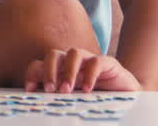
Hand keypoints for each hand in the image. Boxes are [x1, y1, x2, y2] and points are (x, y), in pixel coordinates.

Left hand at [24, 48, 141, 92]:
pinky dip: (90, 75)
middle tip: (50, 89)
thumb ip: (59, 98)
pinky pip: (96, 62)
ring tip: (66, 90)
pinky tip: (88, 89)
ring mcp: (89, 60)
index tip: (29, 90)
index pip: (40, 64)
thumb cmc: (97, 98)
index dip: (32, 74)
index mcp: (60, 70)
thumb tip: (40, 105)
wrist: (127, 96)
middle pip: (53, 54)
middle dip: (48, 71)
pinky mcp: (107, 63)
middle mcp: (72, 62)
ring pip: (73, 53)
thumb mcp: (73, 99)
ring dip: (67, 71)